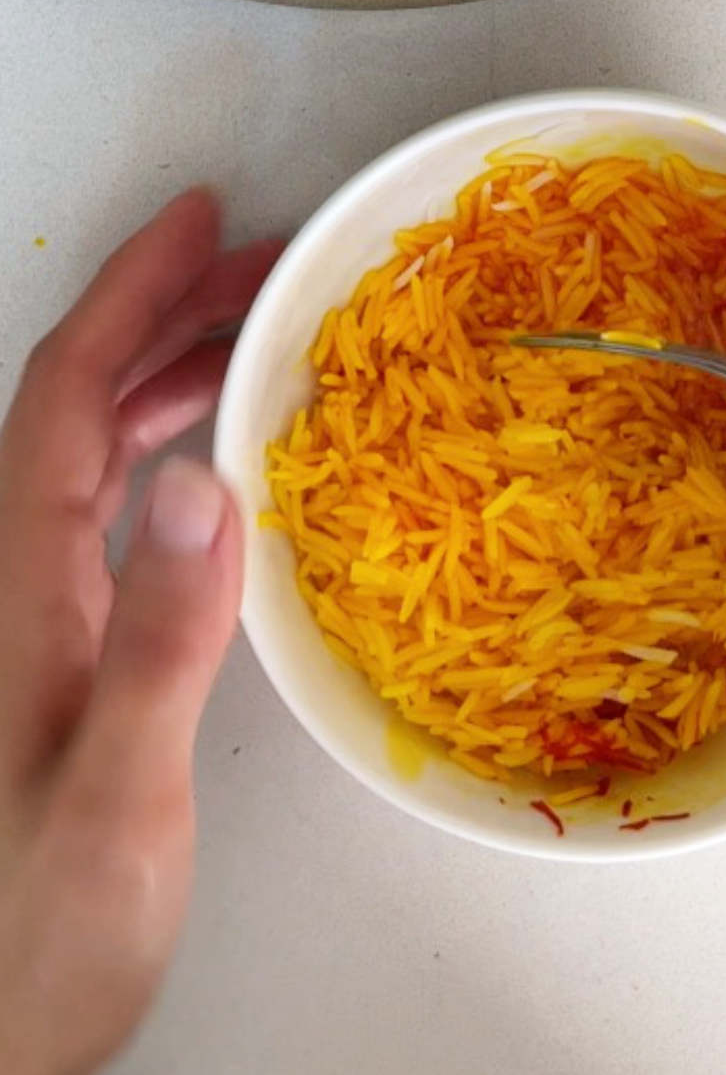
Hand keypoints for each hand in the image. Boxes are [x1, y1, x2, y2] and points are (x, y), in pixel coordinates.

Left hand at [0, 192, 280, 1074]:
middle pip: (85, 402)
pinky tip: (230, 464)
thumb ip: (154, 648)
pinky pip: (120, 508)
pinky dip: (178, 450)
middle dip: (172, 313)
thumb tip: (200, 489)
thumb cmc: (39, 935)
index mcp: (18, 584)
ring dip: (177, 374)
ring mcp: (38, 612)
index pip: (70, 396)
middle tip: (270, 267)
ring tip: (266, 338)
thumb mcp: (111, 800)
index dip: (130, 294)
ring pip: (102, 450)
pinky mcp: (66, 648)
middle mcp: (19, 578)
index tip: (201, 221)